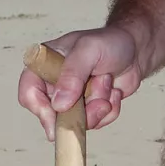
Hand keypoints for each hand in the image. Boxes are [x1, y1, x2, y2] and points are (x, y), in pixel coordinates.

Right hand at [16, 27, 142, 140]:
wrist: (136, 50)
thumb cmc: (110, 42)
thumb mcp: (88, 50)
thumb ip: (72, 75)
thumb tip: (59, 105)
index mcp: (46, 64)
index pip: (28, 91)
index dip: (39, 108)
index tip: (57, 116)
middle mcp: (55, 83)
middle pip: (52, 114)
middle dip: (78, 112)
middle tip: (99, 103)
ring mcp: (72, 99)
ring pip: (77, 122)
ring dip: (97, 108)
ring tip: (107, 85)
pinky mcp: (88, 109)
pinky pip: (95, 123)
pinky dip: (108, 111)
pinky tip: (114, 92)